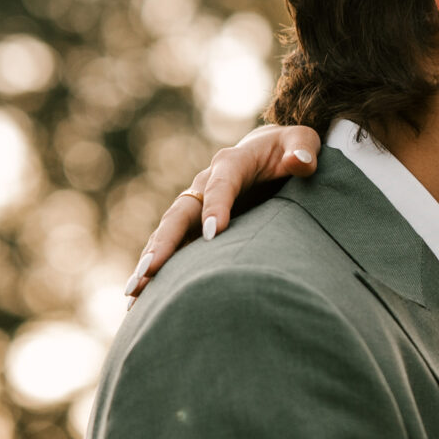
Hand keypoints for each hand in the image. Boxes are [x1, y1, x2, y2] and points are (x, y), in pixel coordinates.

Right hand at [125, 122, 321, 302]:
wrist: (270, 152)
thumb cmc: (292, 149)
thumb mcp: (304, 141)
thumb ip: (303, 149)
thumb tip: (301, 161)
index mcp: (232, 163)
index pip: (221, 184)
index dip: (216, 206)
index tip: (213, 234)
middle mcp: (205, 183)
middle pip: (180, 213)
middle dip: (164, 242)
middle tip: (150, 271)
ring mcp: (197, 204)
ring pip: (169, 232)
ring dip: (152, 260)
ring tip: (134, 292)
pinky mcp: (197, 223)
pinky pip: (174, 246)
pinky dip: (159, 268)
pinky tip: (142, 297)